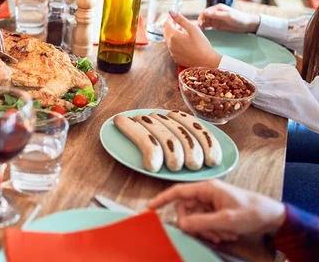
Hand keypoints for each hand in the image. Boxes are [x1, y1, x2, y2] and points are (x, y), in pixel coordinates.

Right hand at [148, 180, 286, 243]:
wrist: (273, 217)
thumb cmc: (252, 212)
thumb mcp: (226, 220)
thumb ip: (201, 222)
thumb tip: (181, 225)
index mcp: (206, 188)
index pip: (177, 192)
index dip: (162, 199)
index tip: (150, 208)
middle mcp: (206, 194)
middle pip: (186, 210)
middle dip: (196, 226)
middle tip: (211, 236)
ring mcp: (211, 203)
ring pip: (195, 219)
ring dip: (207, 230)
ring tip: (224, 236)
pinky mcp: (216, 211)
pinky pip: (205, 222)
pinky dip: (213, 231)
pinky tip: (226, 235)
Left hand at [164, 11, 220, 67]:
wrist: (207, 62)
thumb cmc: (202, 44)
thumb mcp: (193, 28)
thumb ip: (181, 19)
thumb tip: (171, 12)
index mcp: (173, 36)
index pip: (166, 24)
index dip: (169, 19)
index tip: (173, 16)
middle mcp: (170, 45)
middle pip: (166, 32)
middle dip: (170, 26)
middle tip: (177, 22)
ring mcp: (172, 53)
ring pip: (169, 40)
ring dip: (172, 34)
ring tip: (182, 31)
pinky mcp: (176, 58)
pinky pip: (172, 48)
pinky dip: (175, 43)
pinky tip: (183, 42)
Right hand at [198, 4, 259, 32]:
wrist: (248, 24)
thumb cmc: (239, 18)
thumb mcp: (228, 16)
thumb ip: (216, 14)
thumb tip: (204, 12)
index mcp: (217, 8)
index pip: (205, 12)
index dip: (201, 18)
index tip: (200, 24)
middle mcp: (216, 12)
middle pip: (204, 17)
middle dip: (200, 22)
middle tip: (198, 29)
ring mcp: (216, 19)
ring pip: (205, 21)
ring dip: (201, 25)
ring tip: (199, 31)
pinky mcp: (218, 24)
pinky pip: (209, 25)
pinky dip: (205, 28)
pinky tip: (203, 31)